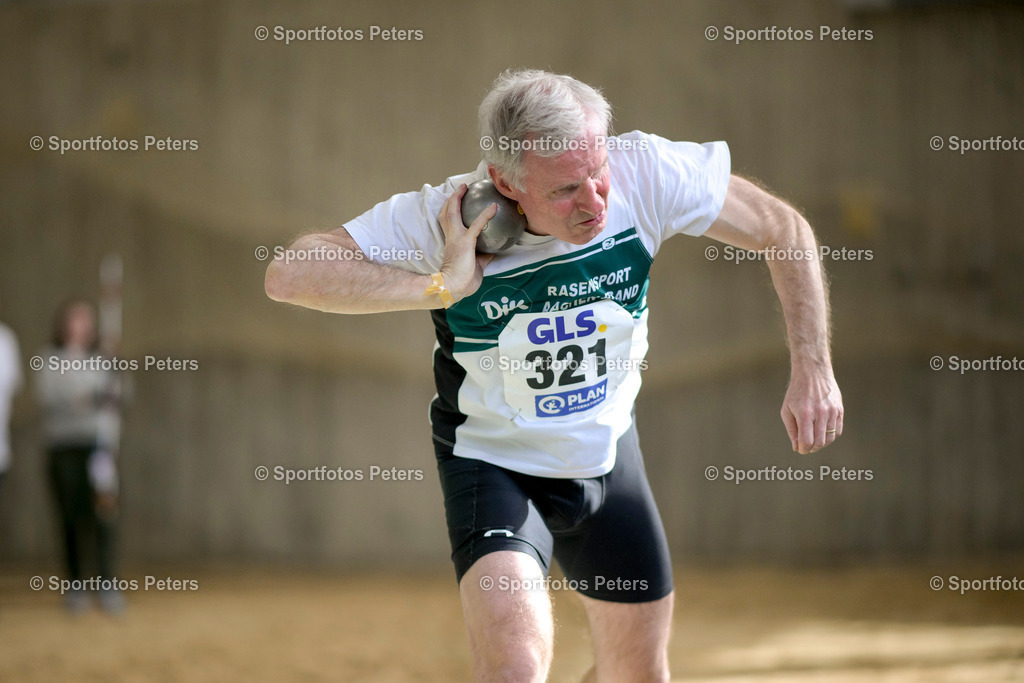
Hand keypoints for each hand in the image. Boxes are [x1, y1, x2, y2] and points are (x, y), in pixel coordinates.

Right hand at [437, 184, 496, 301]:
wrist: (454, 287)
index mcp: (451, 242)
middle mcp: (451, 236)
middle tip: (460, 189)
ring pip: (453, 212)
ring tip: (466, 188)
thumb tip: (493, 249)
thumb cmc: (463, 280)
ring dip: (458, 198)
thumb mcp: (476, 265)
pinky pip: (477, 225)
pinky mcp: (466, 241)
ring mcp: (457, 238)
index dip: (451, 209)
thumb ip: (482, 255)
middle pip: (446, 213)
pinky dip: (485, 215)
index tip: (456, 201)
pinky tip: (494, 207)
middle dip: (451, 199)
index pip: (447, 222)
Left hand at [781, 369, 842, 453]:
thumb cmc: (797, 391)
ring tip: (813, 440)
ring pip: (830, 438)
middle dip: (812, 448)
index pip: (807, 441)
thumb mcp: (786, 410)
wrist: (813, 372)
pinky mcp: (840, 410)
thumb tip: (797, 447)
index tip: (800, 449)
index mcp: (805, 414)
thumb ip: (791, 430)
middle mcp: (821, 413)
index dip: (803, 449)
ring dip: (821, 443)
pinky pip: (838, 430)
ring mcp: (832, 412)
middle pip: (820, 442)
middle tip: (806, 446)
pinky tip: (822, 433)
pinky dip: (830, 436)